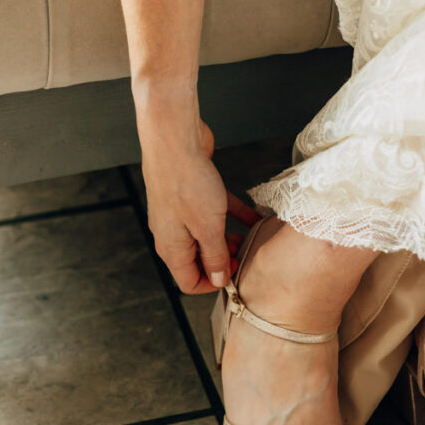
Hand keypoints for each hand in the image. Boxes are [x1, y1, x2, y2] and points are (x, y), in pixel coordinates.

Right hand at [139, 117, 259, 293]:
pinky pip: (214, 212)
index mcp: (171, 247)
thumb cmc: (186, 181)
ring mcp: (181, 213)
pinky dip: (232, 216)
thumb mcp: (207, 227)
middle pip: (198, 260)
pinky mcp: (192, 194)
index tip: (234, 277)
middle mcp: (172, 233)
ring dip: (228, 239)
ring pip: (207, 236)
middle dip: (223, 261)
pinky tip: (253, 216)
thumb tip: (218, 279)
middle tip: (244, 256)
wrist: (174, 139)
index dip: (213, 284)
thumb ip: (215, 256)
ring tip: (249, 238)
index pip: (188, 281)